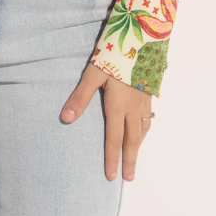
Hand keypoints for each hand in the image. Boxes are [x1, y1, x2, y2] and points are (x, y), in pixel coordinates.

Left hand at [60, 63, 153, 180]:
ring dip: (139, 144)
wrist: (142, 36)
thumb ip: (80, 97)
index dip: (112, 159)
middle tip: (129, 178)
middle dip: (130, 160)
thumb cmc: (114, 53)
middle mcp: (133, 107)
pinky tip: (144, 125)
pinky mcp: (150, 89)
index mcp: (117, 105)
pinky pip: (149, 115)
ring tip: (135, 155)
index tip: (112, 176)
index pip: (114, 139)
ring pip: (143, 128)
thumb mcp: (93, 73)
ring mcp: (144, 98)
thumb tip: (65, 118)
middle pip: (132, 139)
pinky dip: (146, 126)